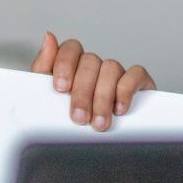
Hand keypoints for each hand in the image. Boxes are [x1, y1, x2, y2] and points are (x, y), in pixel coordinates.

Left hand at [30, 31, 155, 131]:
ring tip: (99, 122)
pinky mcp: (138, 82)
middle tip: (79, 117)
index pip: (71, 48)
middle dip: (83, 92)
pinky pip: (136, 74)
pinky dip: (126, 91)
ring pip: (111, 67)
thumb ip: (44, 67)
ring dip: (103, 97)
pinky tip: (119, 109)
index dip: (65, 64)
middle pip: (90, 62)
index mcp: (72, 65)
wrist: (93, 145)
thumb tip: (48, 37)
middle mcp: (94, 66)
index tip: (61, 88)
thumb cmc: (66, 118)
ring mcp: (116, 72)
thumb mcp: (48, 97)